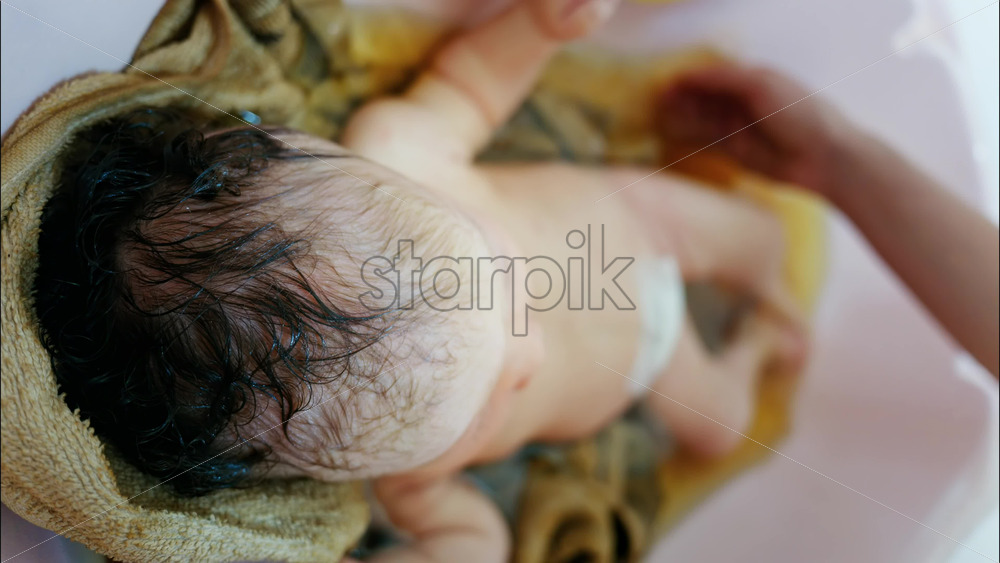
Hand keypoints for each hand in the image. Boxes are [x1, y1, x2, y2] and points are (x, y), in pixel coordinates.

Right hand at [657, 63, 858, 200]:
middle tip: (659, 102)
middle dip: (683, 98)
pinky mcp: (736, 153)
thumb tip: (691, 75)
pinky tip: (673, 134)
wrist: (824, 158)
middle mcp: (743, 103)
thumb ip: (725, 79)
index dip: (691, 79)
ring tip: (661, 116)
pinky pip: (707, 142)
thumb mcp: (762, 86)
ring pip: (703, 120)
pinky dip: (690, 138)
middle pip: (705, 98)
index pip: (714, 76)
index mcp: (753, 81)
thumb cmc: (799, 114)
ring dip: (682, 117)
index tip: (668, 84)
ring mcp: (739, 129)